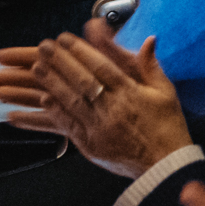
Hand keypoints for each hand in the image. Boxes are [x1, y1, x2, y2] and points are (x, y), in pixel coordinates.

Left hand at [0, 20, 193, 179]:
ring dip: (52, 82)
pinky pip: (68, 125)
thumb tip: (148, 40)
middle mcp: (113, 109)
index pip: (102, 67)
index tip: (66, 39)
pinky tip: (43, 99)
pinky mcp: (90, 145)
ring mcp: (99, 128)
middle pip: (82, 80)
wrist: (166, 166)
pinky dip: (55, 111)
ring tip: (36, 67)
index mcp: (131, 94)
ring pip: (71, 100)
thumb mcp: (165, 92)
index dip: (82, 51)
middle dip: (61, 61)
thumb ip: (151, 66)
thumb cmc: (167, 127)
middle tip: (44, 46)